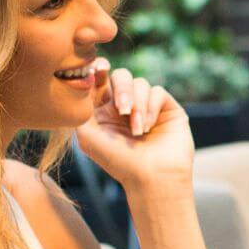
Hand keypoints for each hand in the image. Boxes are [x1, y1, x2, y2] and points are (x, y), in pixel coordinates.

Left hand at [74, 58, 194, 194]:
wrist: (152, 178)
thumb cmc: (118, 161)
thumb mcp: (87, 136)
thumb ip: (81, 107)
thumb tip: (85, 78)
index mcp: (104, 110)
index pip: (100, 80)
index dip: (98, 71)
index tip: (97, 70)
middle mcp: (126, 106)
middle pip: (121, 76)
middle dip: (121, 90)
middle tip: (122, 110)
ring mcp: (148, 106)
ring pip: (140, 83)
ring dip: (138, 105)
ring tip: (139, 131)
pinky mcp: (167, 108)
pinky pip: (158, 91)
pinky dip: (151, 107)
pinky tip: (149, 127)